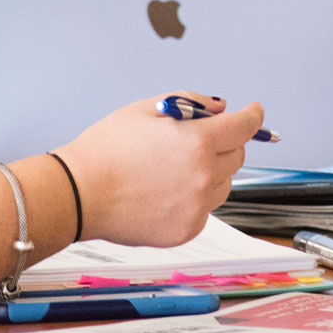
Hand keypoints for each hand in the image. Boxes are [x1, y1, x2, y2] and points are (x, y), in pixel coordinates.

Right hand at [52, 94, 261, 246]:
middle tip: (201, 139)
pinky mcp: (187, 229)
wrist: (78, 193)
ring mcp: (197, 207)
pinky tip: (165, 191)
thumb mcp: (147, 109)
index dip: (253, 115)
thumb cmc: (106, 150)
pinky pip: (205, 208)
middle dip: (227, 143)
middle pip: (238, 155)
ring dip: (213, 171)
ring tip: (174, 168)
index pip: (244, 126)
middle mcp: (204, 176)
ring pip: (224, 184)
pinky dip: (195, 198)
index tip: (254, 111)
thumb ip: (191, 103)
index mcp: (197, 142)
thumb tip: (220, 108)